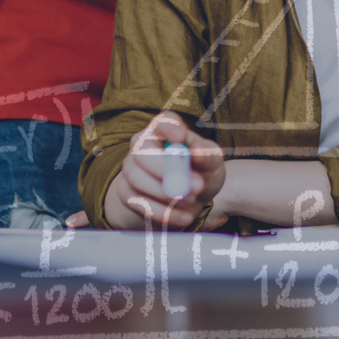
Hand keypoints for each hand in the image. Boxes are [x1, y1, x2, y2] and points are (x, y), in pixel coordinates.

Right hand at [108, 113, 224, 228]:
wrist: (188, 201)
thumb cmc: (200, 173)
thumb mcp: (212, 164)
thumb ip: (209, 154)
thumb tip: (197, 150)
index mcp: (163, 130)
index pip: (162, 122)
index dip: (169, 127)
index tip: (181, 137)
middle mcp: (141, 145)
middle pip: (142, 152)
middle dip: (166, 170)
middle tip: (195, 186)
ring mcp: (131, 169)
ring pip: (137, 178)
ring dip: (166, 193)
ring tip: (191, 200)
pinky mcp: (126, 193)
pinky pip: (139, 202)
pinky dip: (165, 213)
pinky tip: (185, 216)